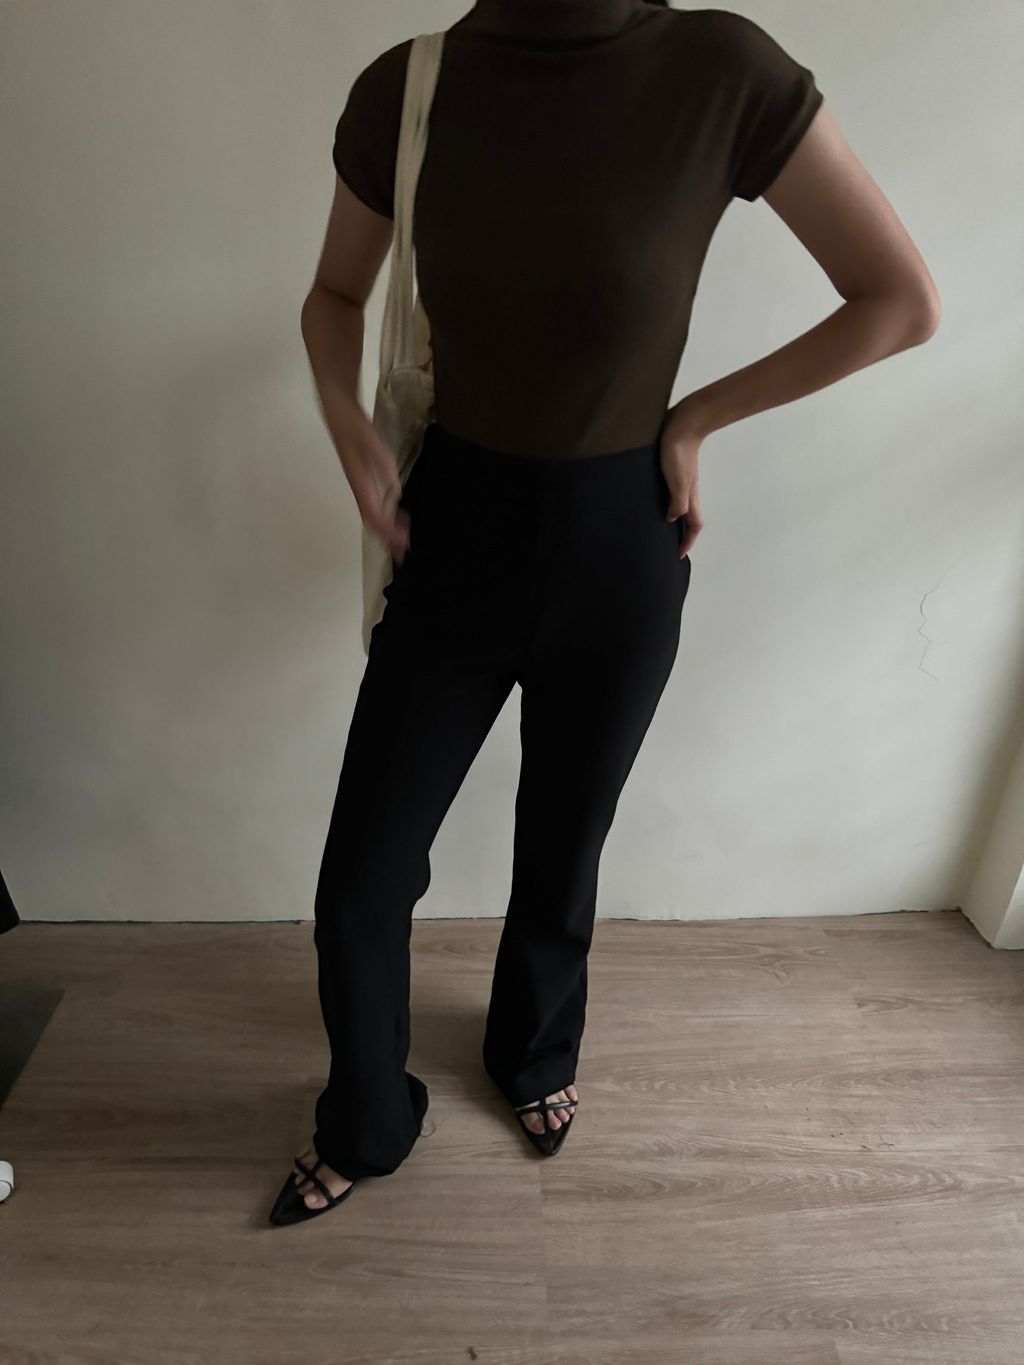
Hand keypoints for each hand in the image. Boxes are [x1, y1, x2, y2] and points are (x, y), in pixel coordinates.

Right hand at [338, 414, 411, 564]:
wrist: (338, 409)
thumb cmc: (353, 424)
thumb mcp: (371, 441)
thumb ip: (383, 464)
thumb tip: (395, 489)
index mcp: (359, 481)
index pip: (373, 514)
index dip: (387, 530)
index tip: (401, 542)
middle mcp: (358, 486)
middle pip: (371, 520)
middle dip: (386, 538)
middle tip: (402, 552)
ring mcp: (359, 483)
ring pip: (371, 513)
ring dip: (385, 529)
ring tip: (400, 541)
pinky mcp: (362, 478)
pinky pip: (373, 503)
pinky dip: (384, 515)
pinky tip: (395, 516)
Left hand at [660, 401, 705, 558]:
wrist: (682, 422)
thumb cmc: (679, 451)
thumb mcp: (678, 481)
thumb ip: (677, 503)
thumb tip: (672, 519)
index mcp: (690, 496)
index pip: (694, 525)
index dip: (688, 542)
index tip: (679, 555)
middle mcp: (686, 490)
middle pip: (687, 518)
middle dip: (681, 534)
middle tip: (668, 546)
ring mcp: (679, 479)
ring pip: (677, 505)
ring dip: (671, 518)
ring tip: (657, 528)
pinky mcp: (670, 469)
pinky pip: (668, 492)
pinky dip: (663, 501)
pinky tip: (650, 499)